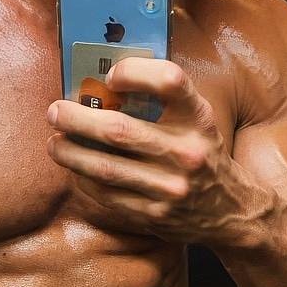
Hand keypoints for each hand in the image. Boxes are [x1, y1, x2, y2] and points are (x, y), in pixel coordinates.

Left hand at [46, 58, 256, 246]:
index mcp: (198, 118)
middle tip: (55, 111)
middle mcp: (187, 152)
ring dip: (70, 152)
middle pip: (118, 130)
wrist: (231, 212)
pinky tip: (74, 169)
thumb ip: (163, 102)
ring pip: (104, 167)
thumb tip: (102, 84)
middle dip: (76, 119)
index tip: (110, 76)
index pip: (168, 81)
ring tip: (54, 142)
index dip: (134, 72)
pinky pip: (107, 194)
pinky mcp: (155, 215)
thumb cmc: (203, 155)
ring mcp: (170, 187)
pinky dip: (83, 179)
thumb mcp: (197, 121)